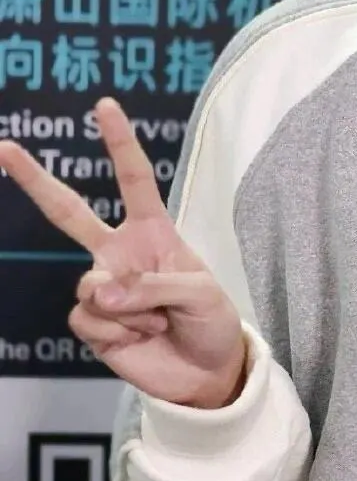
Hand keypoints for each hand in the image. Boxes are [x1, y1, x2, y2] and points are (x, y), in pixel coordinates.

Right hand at [0, 97, 244, 407]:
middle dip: (34, 180)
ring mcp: (102, 287)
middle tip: (3, 147)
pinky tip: (138, 338)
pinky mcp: (91, 323)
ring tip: (156, 322)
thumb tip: (98, 290)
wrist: (206, 374)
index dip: (119, 142)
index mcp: (152, 231)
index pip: (133, 179)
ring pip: (89, 284)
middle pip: (68, 211)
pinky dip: (116, 331)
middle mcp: (119, 252)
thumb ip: (152, 285)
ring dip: (128, 308)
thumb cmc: (211, 323)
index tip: (104, 106)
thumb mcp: (201, 295)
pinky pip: (86, 317)